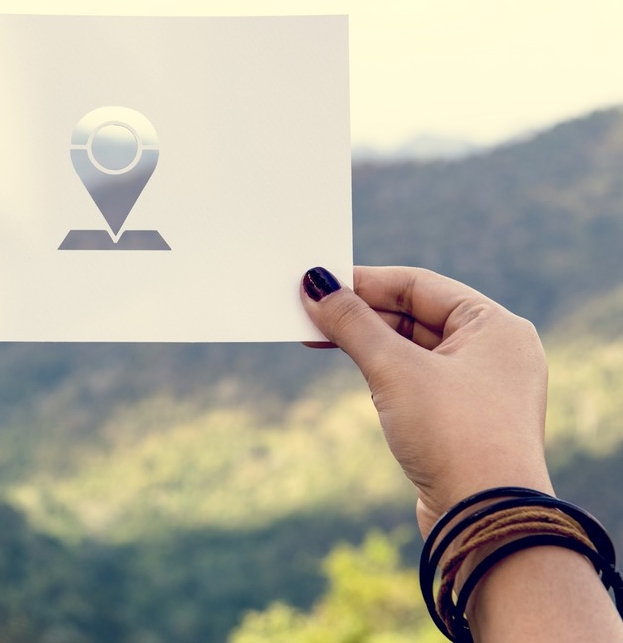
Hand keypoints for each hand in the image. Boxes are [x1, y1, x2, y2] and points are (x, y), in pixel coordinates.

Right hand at [300, 265, 551, 535]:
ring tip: (317, 338)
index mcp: (495, 326)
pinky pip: (416, 380)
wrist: (486, 524)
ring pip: (412, 349)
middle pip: (414, 315)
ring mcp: (481, 388)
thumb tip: (315, 284)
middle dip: (360, 314)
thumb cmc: (453, 435)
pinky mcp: (463, 421)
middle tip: (308, 312)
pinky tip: (353, 371)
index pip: (419, 285)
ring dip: (366, 343)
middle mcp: (495, 352)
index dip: (365, 281)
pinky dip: (382, 372)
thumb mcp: (394, 369)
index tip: (318, 282)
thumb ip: (352, 323)